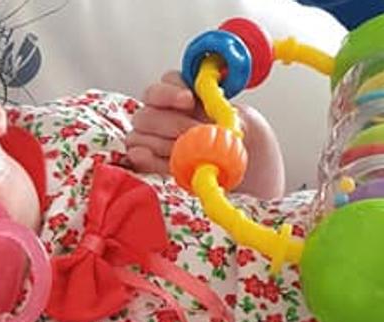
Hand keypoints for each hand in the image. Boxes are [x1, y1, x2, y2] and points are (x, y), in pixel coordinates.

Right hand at [127, 71, 284, 198]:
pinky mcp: (148, 162)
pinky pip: (135, 156)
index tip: (188, 101)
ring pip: (139, 133)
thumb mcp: (243, 123)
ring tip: (186, 153)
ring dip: (163, 143)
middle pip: (148, 110)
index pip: (167, 82)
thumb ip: (226, 116)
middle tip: (192, 134)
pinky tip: (156, 158)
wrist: (248, 176)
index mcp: (188, 96)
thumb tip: (211, 123)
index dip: (172, 90)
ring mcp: (153, 138)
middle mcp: (165, 114)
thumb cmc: (243, 144)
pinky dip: (145, 158)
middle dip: (171, 122)